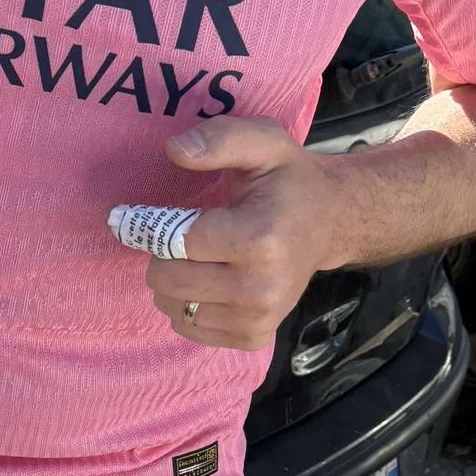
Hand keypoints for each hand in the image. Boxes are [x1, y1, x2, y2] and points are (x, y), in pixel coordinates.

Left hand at [142, 118, 337, 350]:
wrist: (330, 223)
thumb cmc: (289, 181)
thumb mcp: (263, 141)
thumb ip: (220, 139)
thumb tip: (175, 150)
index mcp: (260, 239)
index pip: (175, 243)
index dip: (151, 226)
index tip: (144, 215)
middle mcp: (260, 287)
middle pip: (167, 280)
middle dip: (162, 254)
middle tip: (183, 237)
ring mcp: (258, 318)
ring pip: (172, 307)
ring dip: (173, 281)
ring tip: (200, 258)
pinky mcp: (253, 337)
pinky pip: (188, 327)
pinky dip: (187, 304)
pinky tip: (209, 281)